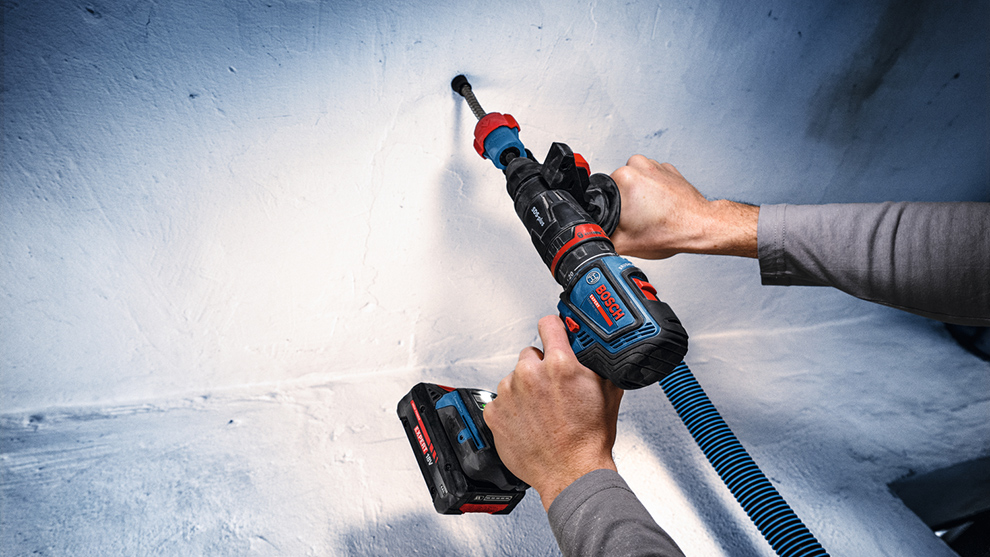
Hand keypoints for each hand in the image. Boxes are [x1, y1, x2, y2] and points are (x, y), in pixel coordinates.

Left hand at [484, 316, 623, 510]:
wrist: (571, 472)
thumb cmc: (588, 439)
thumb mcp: (608, 391)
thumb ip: (598, 362)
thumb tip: (595, 348)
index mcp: (559, 364)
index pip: (548, 324)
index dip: (554, 328)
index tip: (554, 332)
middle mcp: (530, 374)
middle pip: (530, 354)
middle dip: (541, 367)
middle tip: (553, 388)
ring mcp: (509, 394)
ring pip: (514, 378)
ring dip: (525, 389)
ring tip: (541, 411)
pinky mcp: (494, 413)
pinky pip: (501, 400)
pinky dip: (512, 409)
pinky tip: (528, 421)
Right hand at [609, 155, 758, 258]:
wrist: (699, 227)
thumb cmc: (669, 231)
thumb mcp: (623, 243)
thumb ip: (600, 237)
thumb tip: (590, 237)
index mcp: (623, 178)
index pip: (601, 193)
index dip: (608, 210)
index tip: (622, 219)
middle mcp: (638, 165)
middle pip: (618, 187)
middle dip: (624, 203)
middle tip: (637, 220)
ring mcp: (655, 165)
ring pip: (635, 182)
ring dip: (639, 196)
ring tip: (650, 214)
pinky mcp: (669, 169)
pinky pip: (652, 180)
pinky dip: (654, 192)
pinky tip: (660, 208)